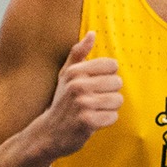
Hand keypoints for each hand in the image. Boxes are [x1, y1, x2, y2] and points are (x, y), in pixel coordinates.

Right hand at [36, 32, 121, 159]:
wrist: (48, 133)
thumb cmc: (62, 101)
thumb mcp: (66, 75)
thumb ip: (78, 53)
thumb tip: (93, 33)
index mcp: (75, 72)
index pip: (112, 65)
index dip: (107, 76)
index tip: (95, 85)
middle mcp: (78, 85)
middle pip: (117, 82)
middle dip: (109, 94)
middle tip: (94, 101)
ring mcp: (82, 103)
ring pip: (118, 100)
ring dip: (109, 108)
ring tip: (94, 111)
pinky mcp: (87, 121)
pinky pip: (113, 116)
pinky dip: (106, 121)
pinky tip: (93, 122)